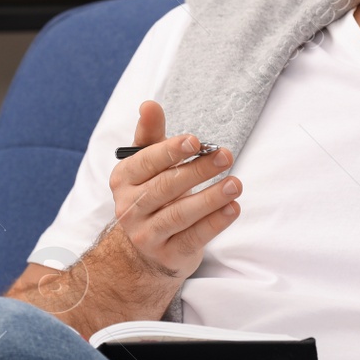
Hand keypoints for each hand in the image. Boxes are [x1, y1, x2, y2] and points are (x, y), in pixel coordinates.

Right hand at [106, 99, 241, 281]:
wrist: (141, 251)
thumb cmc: (150, 195)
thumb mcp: (146, 165)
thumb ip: (150, 135)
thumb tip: (149, 104)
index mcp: (124, 179)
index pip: (146, 162)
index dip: (170, 151)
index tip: (196, 141)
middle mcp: (130, 208)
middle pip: (165, 187)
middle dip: (198, 171)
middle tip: (225, 155)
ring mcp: (146, 235)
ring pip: (180, 215)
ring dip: (210, 198)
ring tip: (235, 184)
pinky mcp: (167, 255)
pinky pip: (193, 238)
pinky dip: (214, 223)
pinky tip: (233, 209)